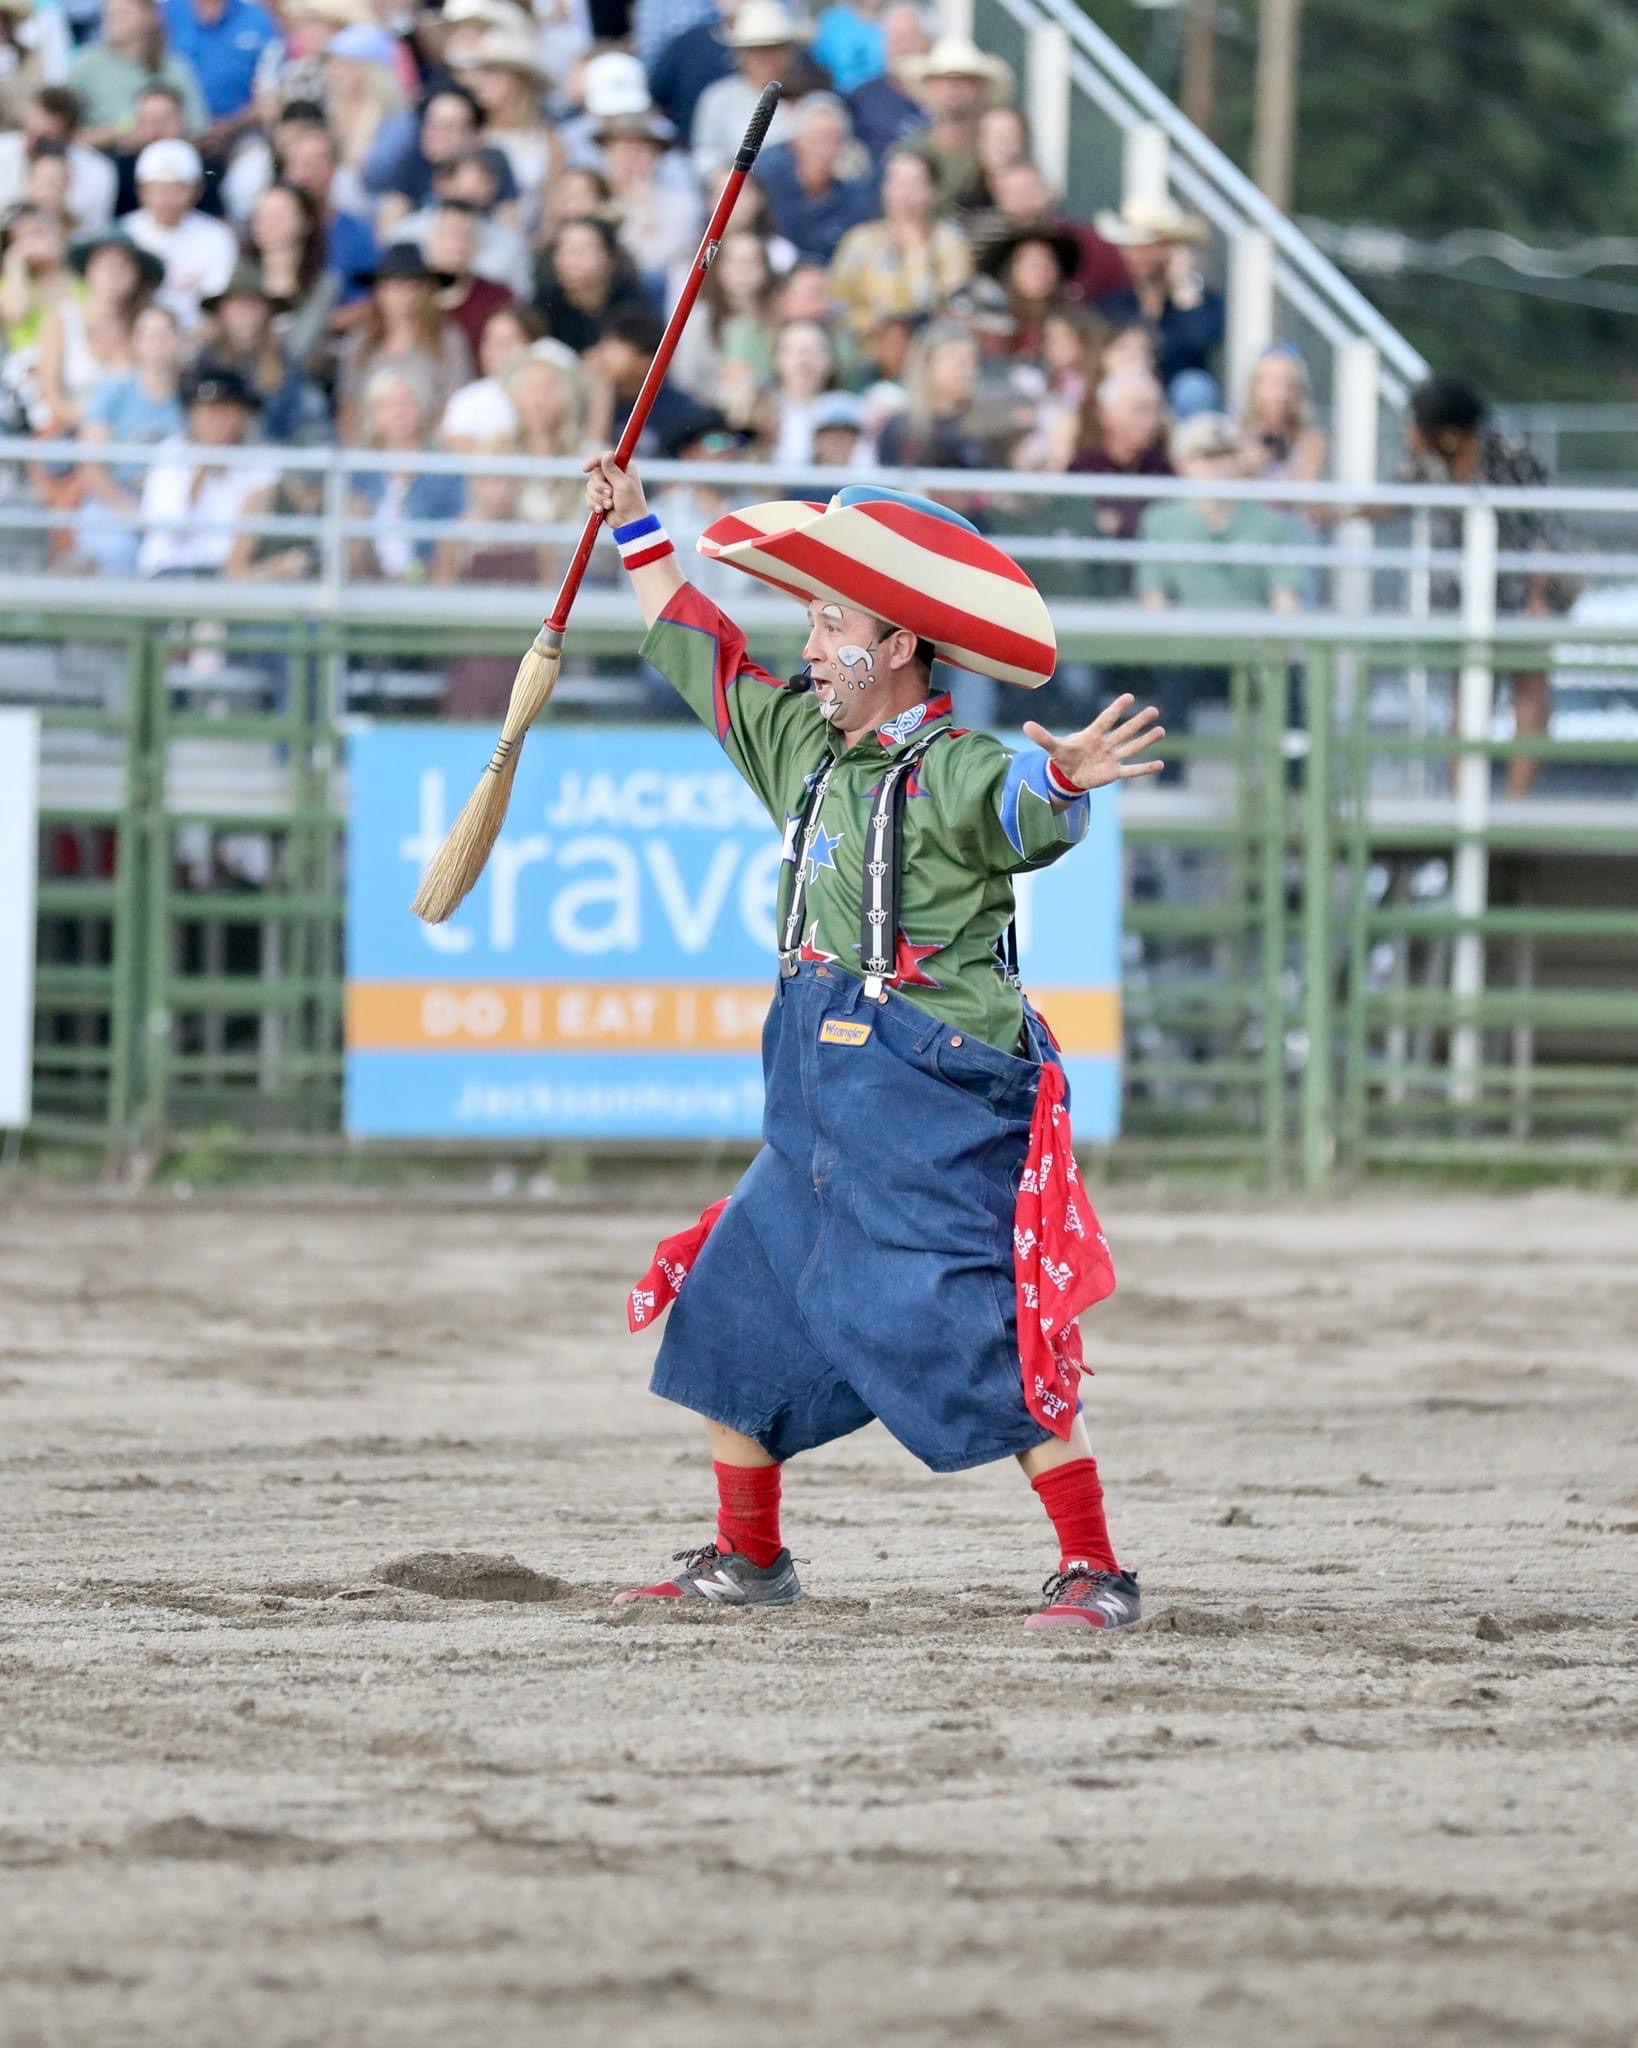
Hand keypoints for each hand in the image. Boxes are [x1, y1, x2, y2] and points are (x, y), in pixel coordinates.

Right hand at [582, 448, 647, 527]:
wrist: (629, 524)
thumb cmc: (631, 504)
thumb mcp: (623, 485)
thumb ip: (612, 470)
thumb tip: (606, 454)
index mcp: (624, 467)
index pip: (604, 458)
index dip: (593, 462)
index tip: (586, 469)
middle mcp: (614, 475)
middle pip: (595, 473)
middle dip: (600, 486)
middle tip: (610, 494)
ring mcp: (606, 486)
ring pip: (590, 486)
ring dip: (598, 497)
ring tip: (609, 505)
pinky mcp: (600, 497)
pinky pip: (588, 496)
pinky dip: (594, 504)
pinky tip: (602, 510)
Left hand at [1023, 693, 1165, 790]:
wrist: (1069, 775)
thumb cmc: (1064, 756)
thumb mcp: (1053, 747)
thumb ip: (1042, 737)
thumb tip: (1026, 726)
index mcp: (1092, 734)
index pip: (1106, 720)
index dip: (1116, 710)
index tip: (1130, 697)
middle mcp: (1105, 744)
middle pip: (1124, 731)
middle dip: (1138, 722)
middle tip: (1154, 710)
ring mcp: (1112, 758)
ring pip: (1131, 748)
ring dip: (1146, 741)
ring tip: (1161, 731)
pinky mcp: (1114, 773)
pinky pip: (1132, 770)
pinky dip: (1145, 769)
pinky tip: (1160, 764)